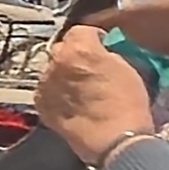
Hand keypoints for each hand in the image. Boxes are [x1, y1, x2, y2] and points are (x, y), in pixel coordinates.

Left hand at [26, 29, 157, 165]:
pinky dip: (57, 92)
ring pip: (53, 70)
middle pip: (63, 48)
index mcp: (79, 49)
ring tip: (82, 88)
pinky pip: (47, 90)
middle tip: (92, 67)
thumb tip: (102, 50)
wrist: (114, 139)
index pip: (81, 30)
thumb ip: (108, 53)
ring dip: (65, 74)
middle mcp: (56, 63)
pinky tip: (73, 102)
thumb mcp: (127, 68)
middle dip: (76, 54)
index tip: (103, 45)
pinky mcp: (41, 105)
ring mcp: (45, 85)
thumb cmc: (126, 105)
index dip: (95, 38)